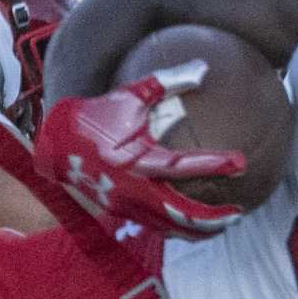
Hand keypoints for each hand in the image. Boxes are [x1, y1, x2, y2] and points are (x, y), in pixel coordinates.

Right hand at [33, 63, 246, 237]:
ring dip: (199, 231)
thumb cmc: (98, 114)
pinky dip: (180, 228)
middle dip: (212, 219)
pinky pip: (157, 226)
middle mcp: (132, 189)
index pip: (181, 166)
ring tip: (224, 224)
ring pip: (170, 228)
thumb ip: (167, 81)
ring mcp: (126, 205)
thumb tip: (204, 68)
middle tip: (238, 213)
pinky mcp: (123, 212)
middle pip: (180, 215)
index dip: (213, 165)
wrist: (57, 144)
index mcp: (136, 159)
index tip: (240, 162)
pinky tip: (198, 223)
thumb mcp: (131, 93)